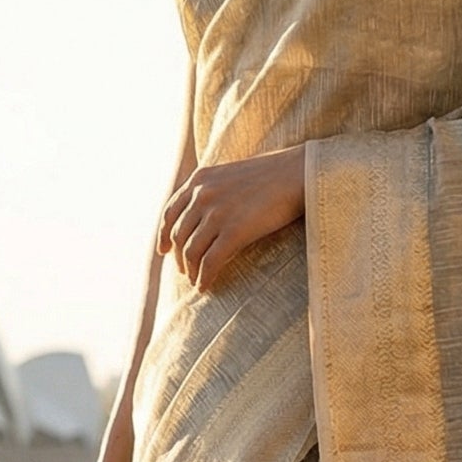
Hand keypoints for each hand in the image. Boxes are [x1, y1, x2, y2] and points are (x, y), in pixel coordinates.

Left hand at [158, 146, 305, 291]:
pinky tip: (205, 287)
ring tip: (196, 281)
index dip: (163, 234)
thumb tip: (206, 214)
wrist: (299, 174)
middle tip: (185, 271)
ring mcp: (217, 213)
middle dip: (179, 257)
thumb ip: (214, 190)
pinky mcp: (234, 231)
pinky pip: (210, 262)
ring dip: (190, 270)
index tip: (163, 251)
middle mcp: (202, 195)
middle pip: (179, 235)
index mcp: (200, 179)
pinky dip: (204, 278)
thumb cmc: (274, 175)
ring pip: (191, 251)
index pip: (170, 212)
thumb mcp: (233, 175)